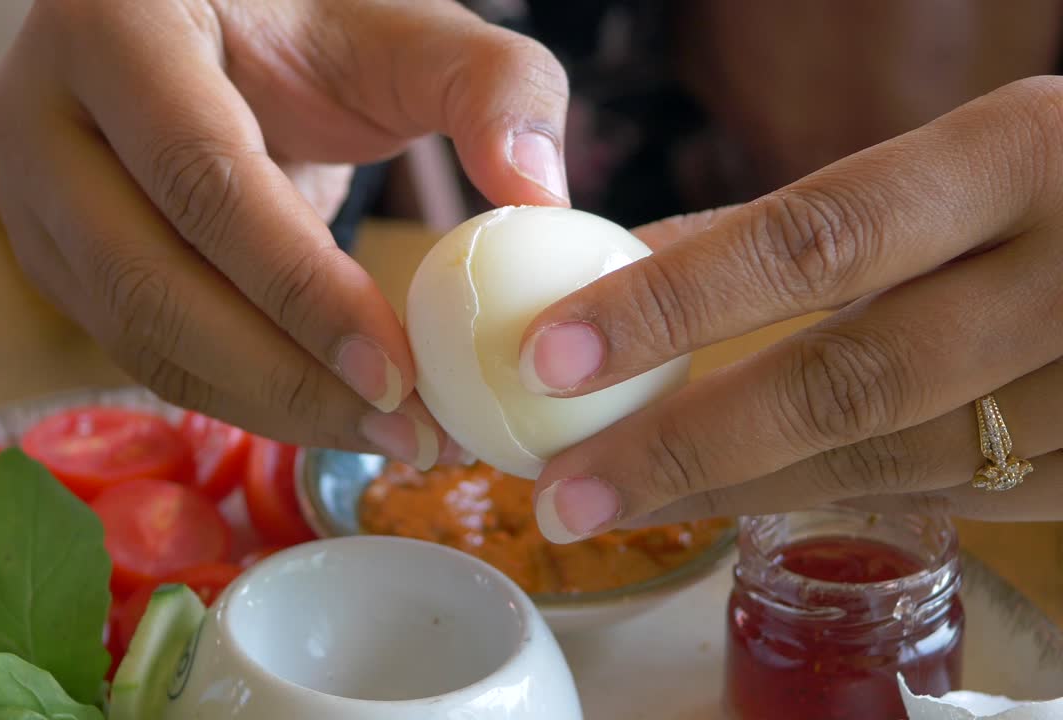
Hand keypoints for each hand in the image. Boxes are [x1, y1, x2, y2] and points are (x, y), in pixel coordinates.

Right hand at [0, 0, 568, 467]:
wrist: (224, 40)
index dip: (299, 290)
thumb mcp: (410, 32)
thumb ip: (495, 87)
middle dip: (282, 377)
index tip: (400, 374)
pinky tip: (321, 412)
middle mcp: (43, 109)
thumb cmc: (316, 26)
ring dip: (263, 404)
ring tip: (381, 437)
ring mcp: (30, 190)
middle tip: (401, 434)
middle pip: (150, 278)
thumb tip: (540, 196)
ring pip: (136, 333)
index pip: (204, 178)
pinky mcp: (50, 254)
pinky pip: (137, 348)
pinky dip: (231, 394)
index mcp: (118, 23)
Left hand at [519, 77, 1062, 540]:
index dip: (675, 304)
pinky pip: (955, 494)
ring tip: (628, 504)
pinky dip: (839, 498)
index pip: (813, 237)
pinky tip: (749, 497)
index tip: (555, 355)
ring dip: (743, 489)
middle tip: (566, 489)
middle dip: (688, 446)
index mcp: (1016, 158)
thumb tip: (638, 262)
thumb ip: (810, 223)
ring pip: (896, 460)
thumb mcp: (959, 164)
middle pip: (849, 380)